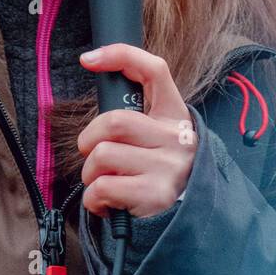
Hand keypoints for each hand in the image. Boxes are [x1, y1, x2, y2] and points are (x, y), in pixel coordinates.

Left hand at [77, 44, 197, 218]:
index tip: (88, 59)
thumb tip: (95, 72)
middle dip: (89, 139)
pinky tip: (108, 203)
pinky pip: (102, 187)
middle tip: (92, 153)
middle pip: (113, 121)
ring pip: (102, 156)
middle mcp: (175, 137)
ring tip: (106, 182)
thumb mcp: (157, 136)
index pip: (153, 69)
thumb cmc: (157, 169)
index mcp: (174, 114)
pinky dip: (94, 199)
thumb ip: (135, 114)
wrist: (187, 218)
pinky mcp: (155, 194)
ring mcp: (167, 166)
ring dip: (90, 174)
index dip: (120, 56)